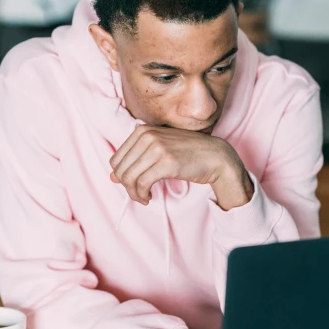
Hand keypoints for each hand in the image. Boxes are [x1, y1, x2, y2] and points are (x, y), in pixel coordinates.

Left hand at [109, 125, 252, 210]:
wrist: (215, 156)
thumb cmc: (188, 154)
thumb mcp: (159, 150)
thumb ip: (136, 159)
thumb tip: (112, 177)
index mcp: (142, 131)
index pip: (117, 158)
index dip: (121, 176)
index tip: (132, 185)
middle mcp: (147, 136)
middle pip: (120, 169)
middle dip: (126, 186)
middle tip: (138, 194)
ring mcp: (156, 148)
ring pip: (129, 178)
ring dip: (134, 193)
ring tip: (144, 198)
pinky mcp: (166, 162)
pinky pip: (142, 183)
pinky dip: (142, 194)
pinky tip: (149, 197)